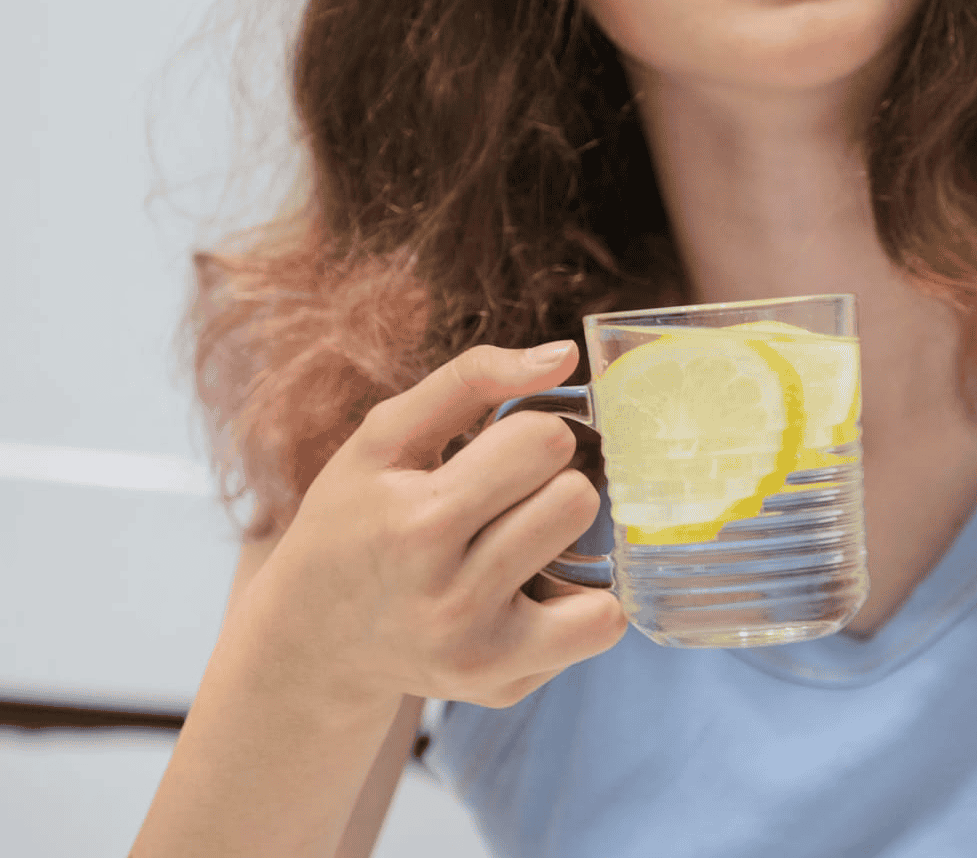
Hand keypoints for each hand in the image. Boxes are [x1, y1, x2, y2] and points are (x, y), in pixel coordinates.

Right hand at [236, 340, 626, 711]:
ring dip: (567, 540)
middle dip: (552, 482)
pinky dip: (585, 601)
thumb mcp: (385, 438)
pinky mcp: (502, 686)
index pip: (545, 441)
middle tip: (508, 499)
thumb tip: (564, 355)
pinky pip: (602, 626)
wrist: (310, 639)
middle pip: (577, 498)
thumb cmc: (356, 520)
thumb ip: (471, 380)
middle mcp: (449, 595)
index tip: (499, 451)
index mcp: (418, 521)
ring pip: (600, 561)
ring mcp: (478, 650)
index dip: (532, 433)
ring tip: (519, 540)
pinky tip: (536, 588)